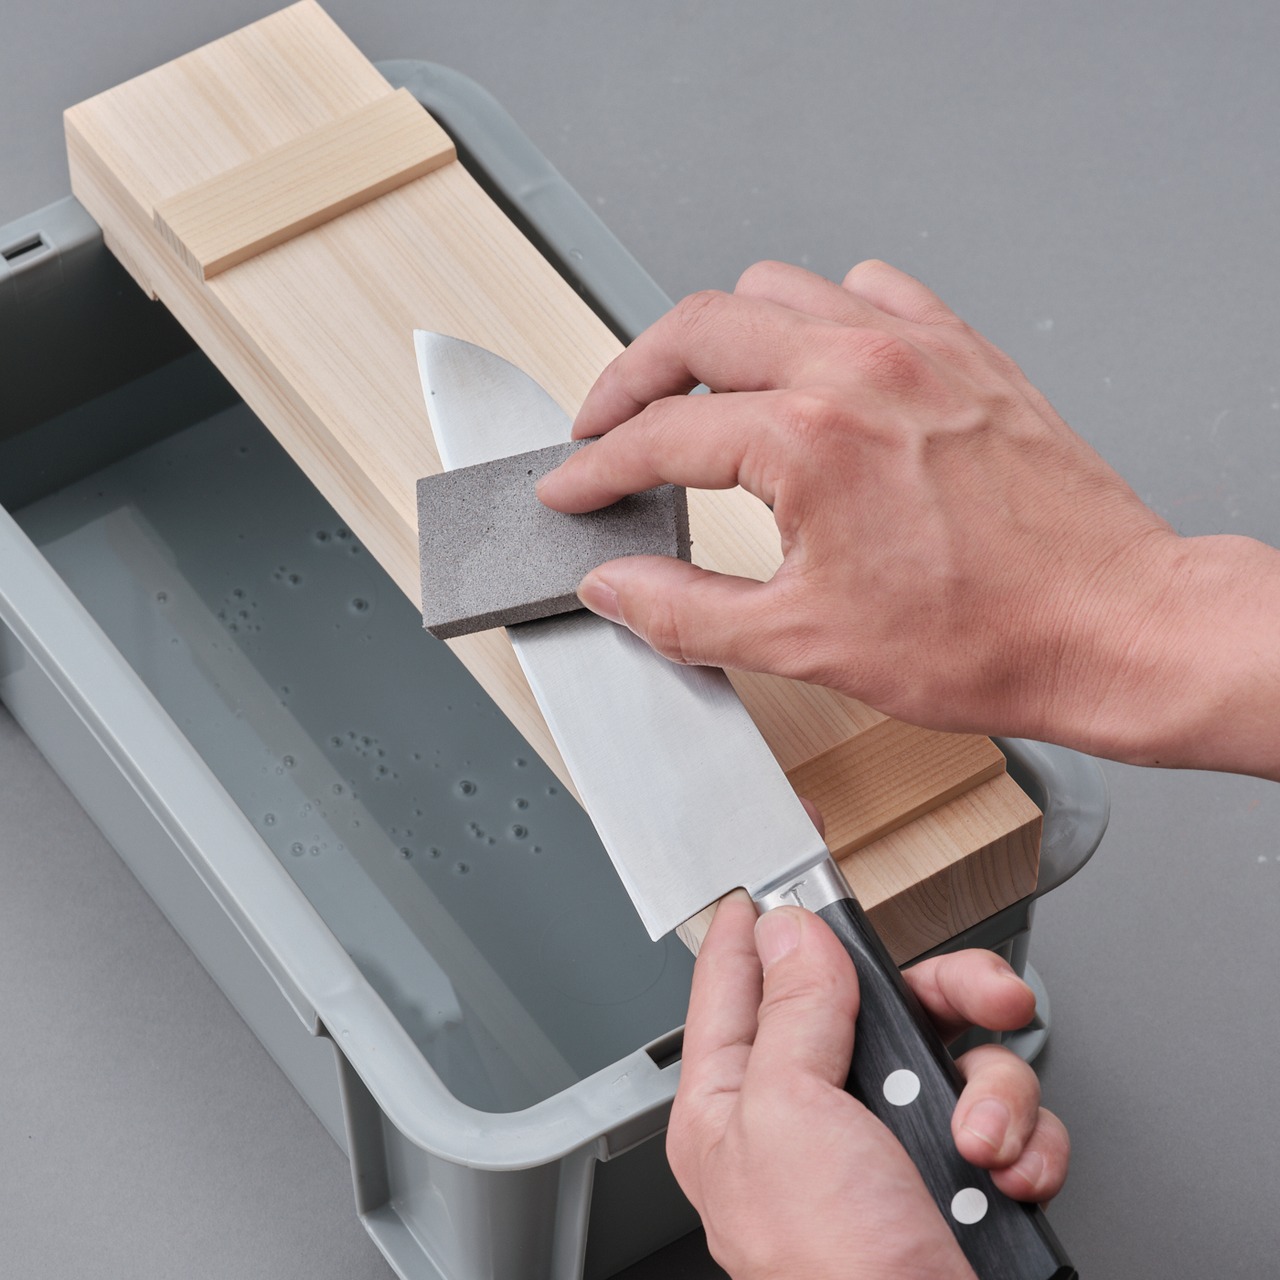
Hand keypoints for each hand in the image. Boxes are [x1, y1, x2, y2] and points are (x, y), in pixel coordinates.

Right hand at [538, 260, 1279, 777]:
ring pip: (774, 289)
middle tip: (603, 425)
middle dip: (628, 378)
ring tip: (695, 390)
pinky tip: (809, 359)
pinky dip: (816, 313)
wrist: (1108, 625)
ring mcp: (915, 349)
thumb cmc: (985, 637)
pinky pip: (867, 289)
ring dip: (716, 336)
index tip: (572, 485)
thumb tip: (615, 587)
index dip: (597, 466)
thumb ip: (683, 611)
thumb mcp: (803, 642)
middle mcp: (857, 370)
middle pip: (696, 330)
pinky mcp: (962, 351)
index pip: (660, 435)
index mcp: (808, 440)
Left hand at [667, 892, 1068, 1279]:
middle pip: (871, 1000)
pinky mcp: (956, 1174)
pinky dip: (1020, 1142)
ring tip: (984, 1141)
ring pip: (954, 1051)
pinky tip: (1006, 1177)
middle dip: (942, 999)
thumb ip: (794, 1013)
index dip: (757, 918)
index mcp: (737, 1100)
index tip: (772, 865)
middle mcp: (810, 1115)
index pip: (738, 979)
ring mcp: (887, 1144)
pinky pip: (1004, 1113)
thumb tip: (795, 934)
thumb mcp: (789, 1117)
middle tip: (984, 999)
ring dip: (993, 1091)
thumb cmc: (831, 1272)